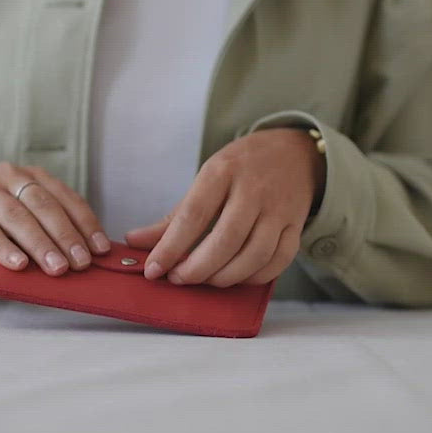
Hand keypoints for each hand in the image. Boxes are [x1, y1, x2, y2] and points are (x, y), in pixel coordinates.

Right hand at [0, 163, 110, 274]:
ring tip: (57, 268)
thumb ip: (54, 236)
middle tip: (81, 262)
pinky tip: (19, 264)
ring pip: (17, 216)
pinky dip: (4, 249)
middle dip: (65, 235)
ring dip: (41, 244)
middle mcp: (9, 177)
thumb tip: (89, 259)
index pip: (66, 197)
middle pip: (43, 204)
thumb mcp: (31, 230)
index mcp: (33, 177)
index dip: (86, 223)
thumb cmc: (2, 234)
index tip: (101, 249)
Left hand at [124, 127, 326, 286]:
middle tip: (178, 279)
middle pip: (226, 239)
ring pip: (255, 254)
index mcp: (223, 171)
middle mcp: (254, 189)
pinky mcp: (296, 225)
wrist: (293, 153)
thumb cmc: (240, 168)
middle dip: (198, 268)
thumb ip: (173, 216)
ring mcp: (279, 208)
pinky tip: (235, 278)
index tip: (154, 269)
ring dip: (225, 276)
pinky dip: (254, 277)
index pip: (194, 215)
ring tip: (204, 280)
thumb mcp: (206, 179)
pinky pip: (279, 260)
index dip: (171, 247)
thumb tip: (135, 242)